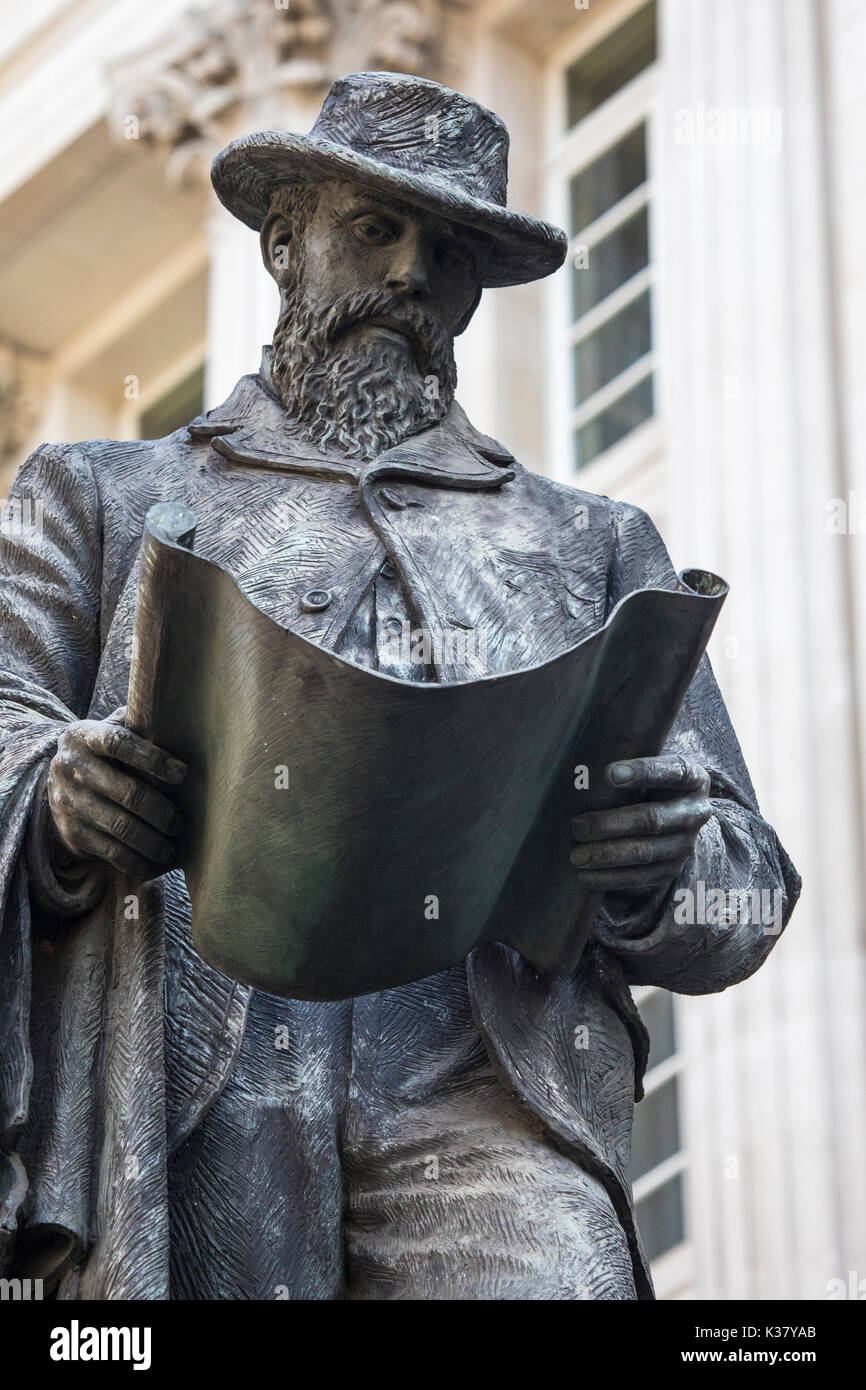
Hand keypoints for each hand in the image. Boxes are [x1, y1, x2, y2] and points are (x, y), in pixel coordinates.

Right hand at [47, 713, 187, 880]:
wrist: (56, 785)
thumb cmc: (103, 753)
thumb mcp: (109, 730)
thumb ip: (136, 724)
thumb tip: (181, 719)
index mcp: (83, 736)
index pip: (118, 743)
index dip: (152, 759)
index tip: (183, 774)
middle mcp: (70, 767)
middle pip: (126, 792)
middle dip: (161, 811)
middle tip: (181, 823)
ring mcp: (69, 802)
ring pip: (120, 827)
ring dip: (153, 841)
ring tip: (173, 848)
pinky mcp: (72, 833)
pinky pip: (110, 851)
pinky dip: (138, 861)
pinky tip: (156, 863)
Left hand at [570, 755, 710, 895]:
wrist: (671, 818)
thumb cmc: (647, 785)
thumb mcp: (648, 769)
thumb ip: (627, 768)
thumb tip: (582, 772)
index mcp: (692, 779)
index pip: (673, 772)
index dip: (643, 771)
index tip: (608, 773)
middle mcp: (695, 812)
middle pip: (652, 819)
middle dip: (608, 824)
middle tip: (576, 827)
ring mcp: (686, 845)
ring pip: (644, 852)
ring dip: (605, 855)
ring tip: (576, 856)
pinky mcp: (672, 870)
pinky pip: (641, 878)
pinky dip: (610, 878)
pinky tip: (585, 876)